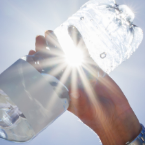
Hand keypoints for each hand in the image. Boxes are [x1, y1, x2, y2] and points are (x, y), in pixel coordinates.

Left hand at [28, 27, 140, 144]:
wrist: (114, 115)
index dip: (37, 64)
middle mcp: (66, 79)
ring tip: (49, 31)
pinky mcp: (91, 66)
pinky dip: (77, 39)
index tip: (30, 55)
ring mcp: (78, 71)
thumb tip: (70, 91)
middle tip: (38, 38)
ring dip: (57, 42)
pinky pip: (82, 50)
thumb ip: (75, 98)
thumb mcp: (82, 108)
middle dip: (44, 50)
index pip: (44, 74)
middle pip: (52, 61)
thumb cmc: (95, 116)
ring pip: (65, 53)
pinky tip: (71, 28)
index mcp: (59, 90)